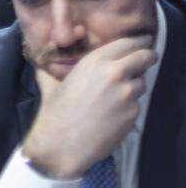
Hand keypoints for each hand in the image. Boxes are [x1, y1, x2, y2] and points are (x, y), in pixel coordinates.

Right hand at [23, 36, 155, 178]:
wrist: (61, 144)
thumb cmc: (54, 114)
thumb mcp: (51, 86)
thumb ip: (51, 71)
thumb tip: (41, 64)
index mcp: (95, 61)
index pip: (129, 43)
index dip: (137, 44)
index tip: (139, 46)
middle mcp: (115, 73)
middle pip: (146, 56)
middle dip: (146, 58)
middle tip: (141, 63)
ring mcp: (127, 93)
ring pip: (142, 82)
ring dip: (133, 86)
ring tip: (116, 97)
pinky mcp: (133, 112)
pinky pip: (136, 104)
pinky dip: (128, 107)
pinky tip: (112, 115)